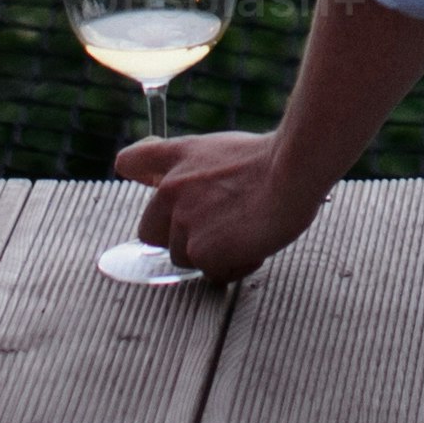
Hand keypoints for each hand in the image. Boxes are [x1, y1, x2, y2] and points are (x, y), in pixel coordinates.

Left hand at [112, 128, 327, 281]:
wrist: (291, 172)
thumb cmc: (271, 160)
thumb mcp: (224, 149)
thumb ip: (198, 168)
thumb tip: (196, 187)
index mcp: (178, 158)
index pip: (132, 162)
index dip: (139, 175)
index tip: (154, 184)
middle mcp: (170, 190)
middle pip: (150, 232)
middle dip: (178, 238)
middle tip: (215, 229)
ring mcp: (183, 222)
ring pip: (184, 257)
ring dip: (211, 254)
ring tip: (245, 234)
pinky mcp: (200, 250)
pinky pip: (212, 272)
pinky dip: (233, 266)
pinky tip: (254, 245)